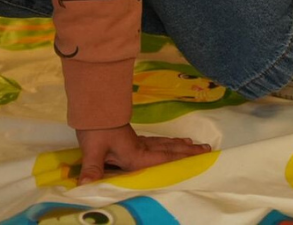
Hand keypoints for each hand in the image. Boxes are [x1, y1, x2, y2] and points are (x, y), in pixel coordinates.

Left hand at [76, 125, 210, 184]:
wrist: (92, 107)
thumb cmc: (96, 128)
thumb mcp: (93, 148)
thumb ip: (93, 168)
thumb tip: (86, 186)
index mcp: (136, 154)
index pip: (164, 158)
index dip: (182, 159)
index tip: (201, 157)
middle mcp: (141, 148)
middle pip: (169, 149)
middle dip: (187, 151)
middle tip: (206, 149)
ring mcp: (138, 141)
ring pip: (163, 144)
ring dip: (179, 146)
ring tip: (193, 145)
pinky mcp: (132, 138)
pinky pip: (156, 142)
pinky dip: (166, 143)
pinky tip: (167, 143)